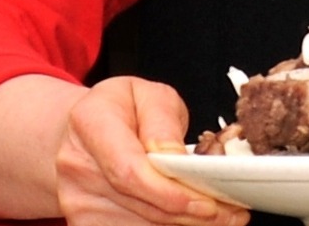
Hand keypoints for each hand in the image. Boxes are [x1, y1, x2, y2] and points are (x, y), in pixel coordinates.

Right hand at [52, 77, 249, 225]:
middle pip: (139, 205)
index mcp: (90, 122)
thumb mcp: (149, 95)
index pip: (130, 171)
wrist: (84, 133)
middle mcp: (77, 165)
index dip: (171, 193)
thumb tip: (176, 158)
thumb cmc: (123, 110)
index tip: (209, 202)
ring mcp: (75, 199)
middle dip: (191, 215)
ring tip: (220, 218)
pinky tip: (189, 221)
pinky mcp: (83, 222)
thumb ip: (163, 121)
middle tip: (232, 214)